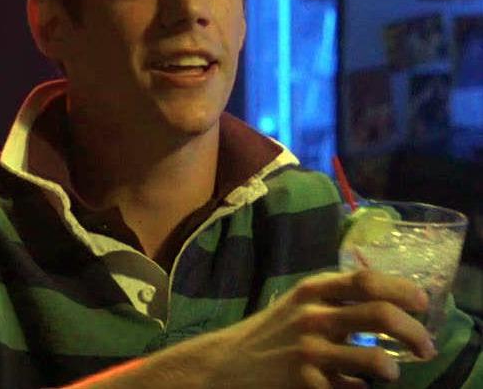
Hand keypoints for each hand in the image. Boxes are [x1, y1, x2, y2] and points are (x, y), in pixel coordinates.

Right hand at [207, 270, 435, 388]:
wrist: (231, 363)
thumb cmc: (273, 330)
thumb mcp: (299, 301)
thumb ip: (333, 295)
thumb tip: (384, 299)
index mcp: (313, 289)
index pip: (366, 280)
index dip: (401, 289)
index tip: (422, 302)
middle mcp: (313, 316)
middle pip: (380, 315)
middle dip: (414, 332)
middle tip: (426, 346)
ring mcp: (310, 352)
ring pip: (374, 362)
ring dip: (392, 369)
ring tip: (392, 372)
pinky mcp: (307, 385)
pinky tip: (355, 387)